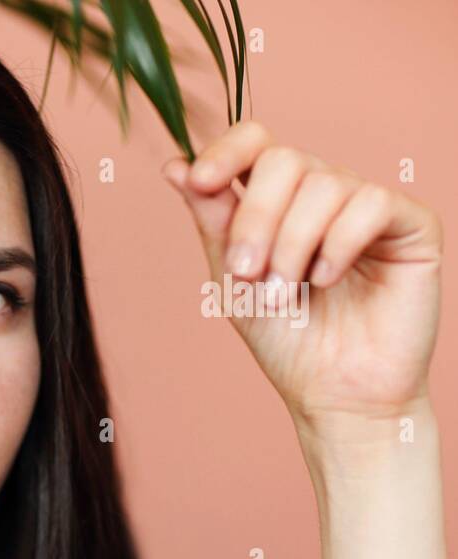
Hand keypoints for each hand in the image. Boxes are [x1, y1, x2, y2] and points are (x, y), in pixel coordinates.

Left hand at [163, 121, 442, 435]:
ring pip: (324, 184)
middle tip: (247, 273)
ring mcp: (367, 205)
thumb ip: (211, 220)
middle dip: (255, 219)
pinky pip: (371, 203)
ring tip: (287, 292)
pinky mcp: (410, 224)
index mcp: (278, 200)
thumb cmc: (286, 339)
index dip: (225, 151)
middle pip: (284, 159)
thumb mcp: (232, 277)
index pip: (256, 142)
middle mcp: (323, 193)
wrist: (334, 392)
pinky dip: (338, 245)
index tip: (199, 180)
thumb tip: (174, 166)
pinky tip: (326, 280)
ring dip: (292, 244)